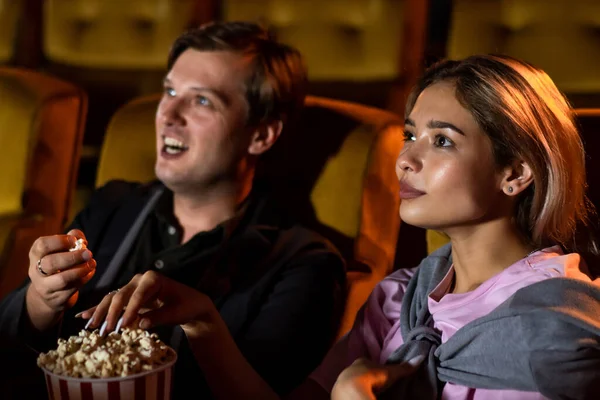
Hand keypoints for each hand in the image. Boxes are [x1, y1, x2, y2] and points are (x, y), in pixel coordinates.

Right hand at [26, 229, 95, 328]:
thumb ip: (72, 238)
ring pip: (62, 279)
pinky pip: (72, 289)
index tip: (74, 241)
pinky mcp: (56, 299)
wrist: (51, 294)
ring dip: (81, 270)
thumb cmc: (59, 264)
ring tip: (92, 263)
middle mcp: (36, 271)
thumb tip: (80, 237)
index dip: (60, 241)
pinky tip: (90, 272)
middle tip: (88, 253)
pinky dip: (84, 279)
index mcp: (36, 254)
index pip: (42, 245)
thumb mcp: (62, 249)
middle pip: (51, 263)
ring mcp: (45, 287)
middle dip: (73, 257)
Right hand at [79, 271, 219, 337]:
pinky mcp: (128, 298)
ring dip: (101, 313)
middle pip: (120, 296)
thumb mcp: (176, 313)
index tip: (123, 326)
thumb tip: (139, 324)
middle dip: (112, 314)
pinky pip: (111, 304)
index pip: (137, 296)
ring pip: (112, 299)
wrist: (189, 304)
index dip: (130, 311)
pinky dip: (98, 310)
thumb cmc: (185, 306)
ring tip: (91, 327)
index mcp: (152, 279)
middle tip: (106, 332)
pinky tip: (83, 317)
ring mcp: (132, 288)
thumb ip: (158, 317)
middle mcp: (139, 280)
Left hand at [331, 356, 423, 399]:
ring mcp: (344, 379)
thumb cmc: (372, 377)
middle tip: (379, 385)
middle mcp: (352, 368)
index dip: (377, 368)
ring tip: (371, 393)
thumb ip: (403, 368)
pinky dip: (356, 394)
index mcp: (362, 361)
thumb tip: (421, 357)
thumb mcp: (390, 373)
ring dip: (362, 386)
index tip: (384, 375)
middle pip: (362, 372)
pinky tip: (362, 396)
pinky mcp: (341, 391)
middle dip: (369, 377)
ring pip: (355, 381)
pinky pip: (350, 391)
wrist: (352, 390)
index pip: (371, 363)